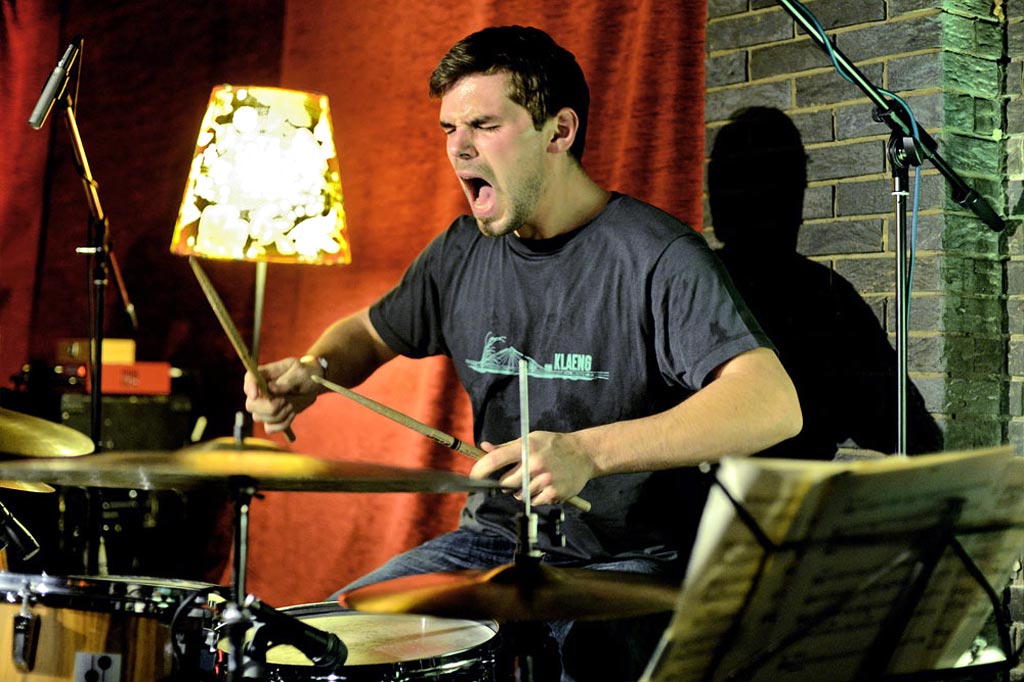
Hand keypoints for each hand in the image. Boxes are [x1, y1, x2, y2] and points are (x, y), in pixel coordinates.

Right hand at [244, 356, 323, 433]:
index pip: (250, 378)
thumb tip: (271, 388)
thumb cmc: (305, 374)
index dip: (250, 387)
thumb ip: (287, 380)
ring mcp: (261, 406)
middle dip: (271, 406)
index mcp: (263, 374)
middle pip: (251, 405)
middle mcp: (258, 390)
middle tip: (287, 400)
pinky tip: (291, 413)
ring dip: (280, 414)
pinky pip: (269, 428)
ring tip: (292, 403)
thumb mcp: (300, 373)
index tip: (255, 395)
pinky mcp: (269, 419)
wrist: (312, 385)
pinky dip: (283, 424)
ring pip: (259, 418)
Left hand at [470, 431, 595, 505]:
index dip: (479, 470)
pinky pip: (533, 502)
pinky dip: (535, 497)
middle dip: (506, 483)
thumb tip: (483, 448)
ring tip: (536, 479)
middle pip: (504, 484)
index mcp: (525, 448)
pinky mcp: (553, 493)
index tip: (472, 478)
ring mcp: (544, 480)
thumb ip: (506, 447)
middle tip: (518, 476)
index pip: (495, 460)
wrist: (584, 454)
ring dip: (522, 491)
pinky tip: (545, 485)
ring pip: (518, 495)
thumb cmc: (553, 445)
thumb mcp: (531, 439)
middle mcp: (534, 464)